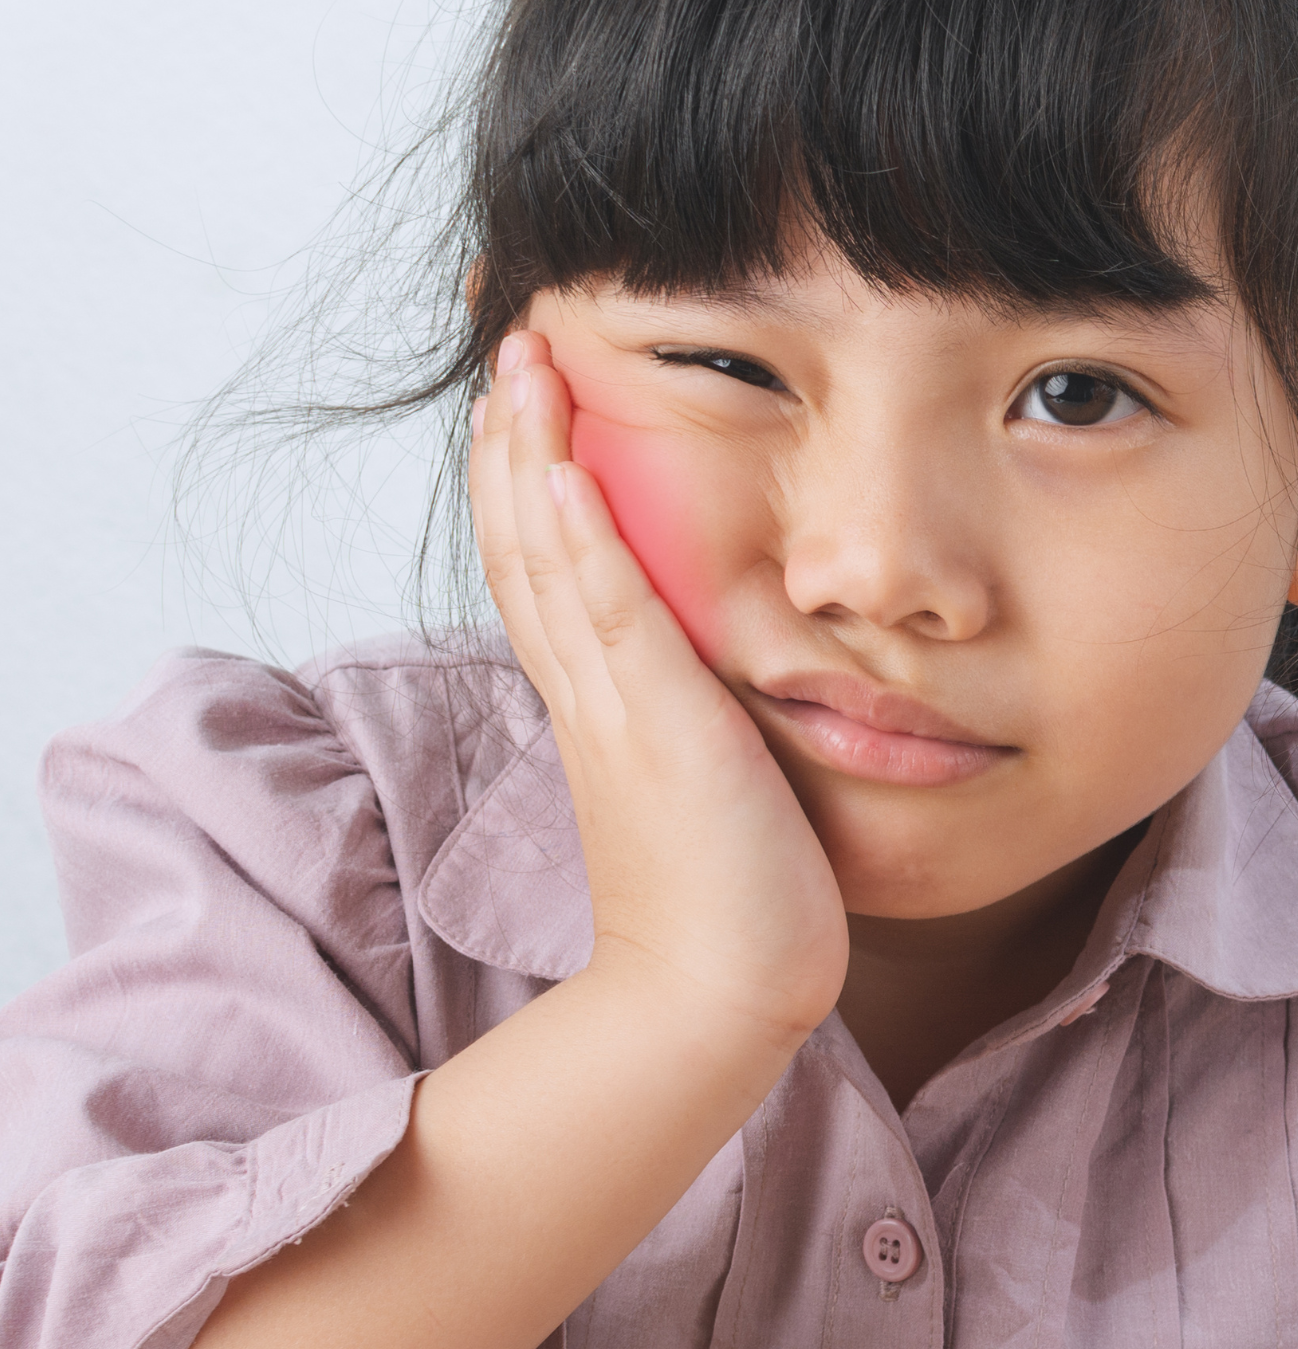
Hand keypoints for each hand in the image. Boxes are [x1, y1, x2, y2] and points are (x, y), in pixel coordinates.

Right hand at [471, 331, 848, 1048]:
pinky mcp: (655, 727)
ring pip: (548, 559)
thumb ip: (704, 724)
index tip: (525, 407)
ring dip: (529, 457)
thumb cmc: (735, 906)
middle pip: (524, 547)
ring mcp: (613, 709)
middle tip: (511, 349)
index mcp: (600, 708)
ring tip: (523, 365)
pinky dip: (574, 535)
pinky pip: (603, 610)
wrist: (718, 999)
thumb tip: (732, 685)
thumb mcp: (712, 784)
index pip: (546, 574)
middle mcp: (589, 698)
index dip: (525, 487)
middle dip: (512, 443)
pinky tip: (558, 466)